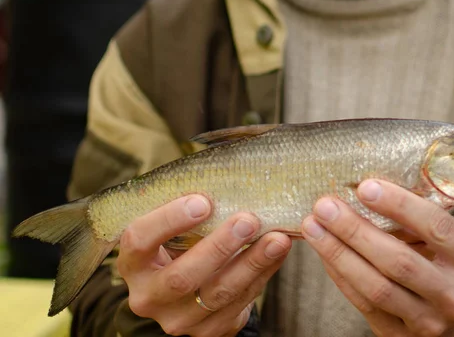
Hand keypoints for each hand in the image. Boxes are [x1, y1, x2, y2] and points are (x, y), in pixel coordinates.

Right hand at [116, 195, 291, 335]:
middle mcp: (149, 297)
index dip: (169, 220)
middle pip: (182, 277)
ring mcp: (178, 319)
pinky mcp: (209, 331)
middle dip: (219, 247)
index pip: (140, 240)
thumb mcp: (172, 229)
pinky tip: (277, 253)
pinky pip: (240, 304)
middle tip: (248, 220)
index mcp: (133, 263)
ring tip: (277, 238)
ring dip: (252, 263)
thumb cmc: (181, 246)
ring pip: (218, 293)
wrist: (186, 294)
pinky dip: (262, 275)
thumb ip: (189, 208)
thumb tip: (232, 174)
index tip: (202, 201)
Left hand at [301, 179, 453, 336]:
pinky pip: (364, 304)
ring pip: (376, 287)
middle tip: (325, 206)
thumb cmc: (450, 266)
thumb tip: (368, 186)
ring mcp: (429, 322)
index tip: (365, 187)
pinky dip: (340, 275)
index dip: (400, 206)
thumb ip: (421, 219)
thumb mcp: (453, 242)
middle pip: (399, 262)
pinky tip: (324, 252)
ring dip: (338, 254)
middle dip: (355, 231)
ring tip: (313, 227)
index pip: (437, 228)